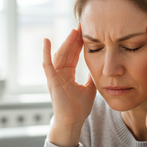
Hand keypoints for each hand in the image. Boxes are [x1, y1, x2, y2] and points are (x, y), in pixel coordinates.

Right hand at [43, 23, 95, 146]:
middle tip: (81, 24)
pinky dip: (46, 53)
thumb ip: (92, 77)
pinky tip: (47, 41)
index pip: (73, 55)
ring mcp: (55, 77)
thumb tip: (100, 67)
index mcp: (68, 75)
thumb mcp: (90, 88)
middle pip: (67, 52)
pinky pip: (47, 65)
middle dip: (74, 39)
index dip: (79, 43)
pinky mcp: (52, 81)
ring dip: (66, 42)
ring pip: (60, 55)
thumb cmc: (79, 108)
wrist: (73, 122)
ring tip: (73, 30)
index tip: (85, 31)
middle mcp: (60, 73)